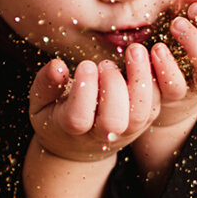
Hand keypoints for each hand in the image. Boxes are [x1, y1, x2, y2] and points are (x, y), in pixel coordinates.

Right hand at [29, 40, 161, 163]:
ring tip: (135, 50)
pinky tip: (149, 57)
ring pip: (140, 113)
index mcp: (71, 130)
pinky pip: (155, 104)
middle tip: (106, 64)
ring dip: (141, 80)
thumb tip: (56, 66)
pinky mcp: (143, 121)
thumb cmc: (55, 117)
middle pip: (114, 120)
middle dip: (113, 88)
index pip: (78, 117)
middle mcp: (101, 135)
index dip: (84, 91)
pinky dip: (156, 81)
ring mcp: (126, 131)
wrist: (78, 148)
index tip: (85, 65)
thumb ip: (45, 85)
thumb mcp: (40, 103)